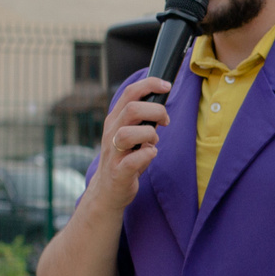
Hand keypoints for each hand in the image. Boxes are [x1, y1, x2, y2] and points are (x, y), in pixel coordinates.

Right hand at [86, 75, 173, 211]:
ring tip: (153, 142)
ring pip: (128, 133)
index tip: (166, 86)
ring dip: (149, 135)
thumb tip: (162, 107)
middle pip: (131, 109)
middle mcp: (111, 132)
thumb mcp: (130, 134)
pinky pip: (133, 160)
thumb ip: (142, 120)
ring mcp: (113, 152)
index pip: (130, 92)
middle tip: (165, 121)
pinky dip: (147, 155)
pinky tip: (150, 154)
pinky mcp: (118, 171)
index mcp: (115, 120)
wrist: (107, 190)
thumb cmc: (124, 159)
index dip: (149, 85)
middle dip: (155, 111)